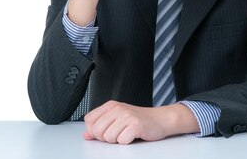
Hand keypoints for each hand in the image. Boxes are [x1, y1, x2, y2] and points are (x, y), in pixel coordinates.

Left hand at [83, 101, 198, 144]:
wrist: (160, 119)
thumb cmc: (138, 119)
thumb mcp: (117, 119)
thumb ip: (101, 125)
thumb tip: (86, 135)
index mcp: (110, 105)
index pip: (89, 120)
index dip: (94, 130)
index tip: (105, 131)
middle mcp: (117, 108)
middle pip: (97, 131)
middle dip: (105, 138)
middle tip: (117, 134)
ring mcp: (126, 116)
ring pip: (108, 138)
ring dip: (117, 140)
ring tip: (126, 133)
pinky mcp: (135, 125)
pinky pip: (122, 141)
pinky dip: (127, 142)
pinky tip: (133, 135)